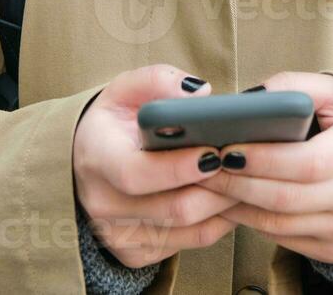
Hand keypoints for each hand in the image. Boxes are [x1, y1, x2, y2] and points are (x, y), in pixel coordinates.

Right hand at [72, 64, 239, 267]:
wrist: (84, 162)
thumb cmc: (112, 123)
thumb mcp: (125, 90)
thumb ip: (158, 81)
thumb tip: (199, 93)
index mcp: (98, 158)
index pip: (136, 174)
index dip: (179, 168)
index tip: (215, 152)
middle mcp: (103, 203)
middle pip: (175, 208)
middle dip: (219, 187)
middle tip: (247, 165)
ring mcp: (119, 234)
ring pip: (191, 229)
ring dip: (226, 205)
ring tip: (248, 178)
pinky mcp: (136, 252)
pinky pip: (192, 242)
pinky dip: (218, 221)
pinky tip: (229, 196)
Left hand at [196, 72, 332, 263]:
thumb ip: (295, 87)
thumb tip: (251, 99)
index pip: (309, 162)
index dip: (263, 159)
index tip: (227, 149)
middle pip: (288, 198)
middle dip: (238, 183)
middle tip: (205, 166)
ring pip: (280, 223)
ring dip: (238, 205)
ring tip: (212, 182)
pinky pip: (284, 237)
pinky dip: (253, 221)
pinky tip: (237, 200)